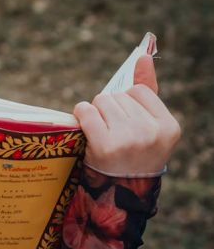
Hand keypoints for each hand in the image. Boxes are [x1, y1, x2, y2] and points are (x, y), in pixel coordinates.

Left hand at [72, 55, 180, 175]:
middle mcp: (150, 132)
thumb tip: (142, 56)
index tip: (126, 124)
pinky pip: (86, 110)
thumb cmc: (132, 153)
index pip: (138, 91)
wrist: (117, 191)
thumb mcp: (148, 126)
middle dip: (110, 109)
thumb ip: (148, 90)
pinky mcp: (104, 146)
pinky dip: (81, 114)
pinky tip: (85, 129)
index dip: (126, 104)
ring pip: (101, 101)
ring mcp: (128, 139)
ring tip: (101, 133)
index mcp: (168, 126)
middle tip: (112, 133)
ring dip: (95, 112)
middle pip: (117, 96)